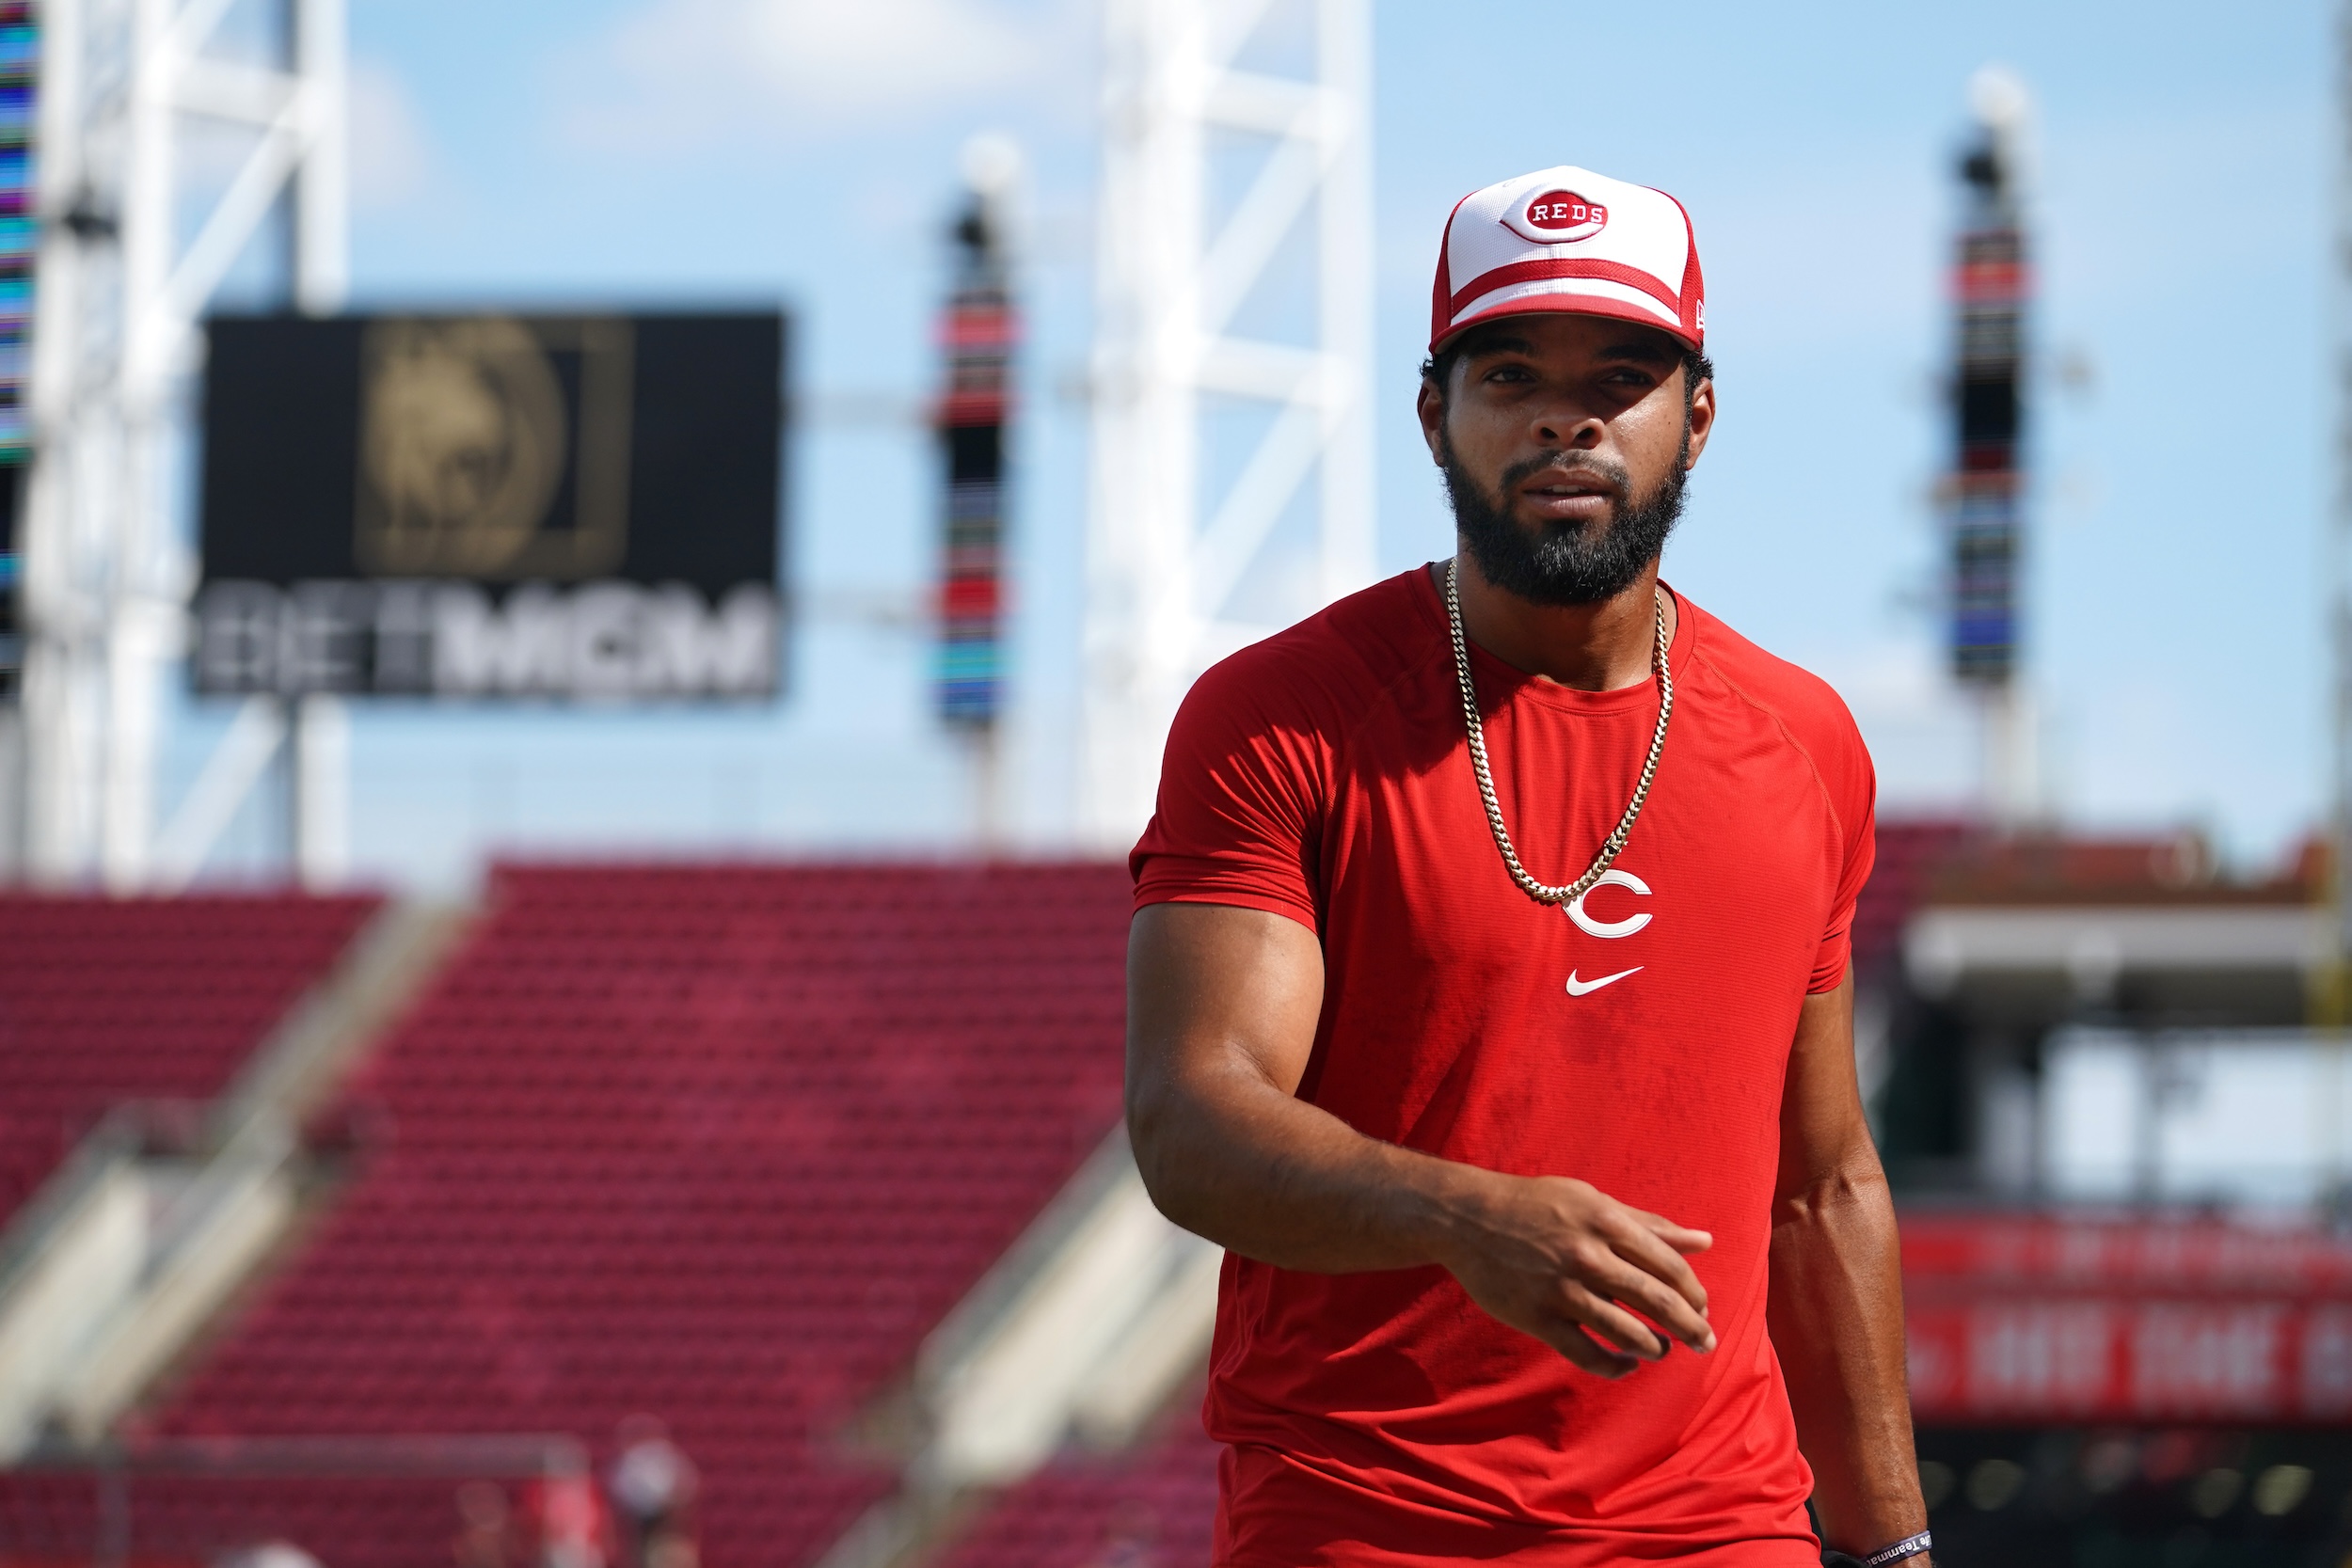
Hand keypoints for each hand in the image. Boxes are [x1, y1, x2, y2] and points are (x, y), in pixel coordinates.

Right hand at [1433, 1172, 1715, 1377]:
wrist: (1467, 1218)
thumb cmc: (1538, 1205)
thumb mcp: (1594, 1202)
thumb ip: (1650, 1224)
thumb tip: (1706, 1241)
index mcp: (1606, 1222)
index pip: (1669, 1266)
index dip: (1694, 1293)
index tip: (1702, 1308)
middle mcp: (1588, 1256)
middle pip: (1657, 1301)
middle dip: (1691, 1328)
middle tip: (1706, 1343)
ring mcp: (1562, 1289)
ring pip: (1627, 1332)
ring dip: (1655, 1347)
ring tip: (1661, 1350)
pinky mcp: (1538, 1317)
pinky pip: (1587, 1354)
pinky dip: (1614, 1366)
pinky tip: (1626, 1365)